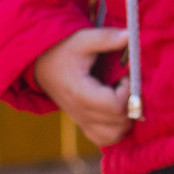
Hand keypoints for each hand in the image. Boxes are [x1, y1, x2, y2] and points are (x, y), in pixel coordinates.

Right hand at [33, 28, 131, 147]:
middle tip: (128, 86)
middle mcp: (81, 113)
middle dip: (132, 104)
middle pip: (119, 123)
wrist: (41, 64)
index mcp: (81, 94)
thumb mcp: (83, 39)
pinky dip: (117, 129)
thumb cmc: (64, 50)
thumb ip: (106, 38)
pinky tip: (119, 109)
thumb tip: (130, 35)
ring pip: (114, 135)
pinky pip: (105, 138)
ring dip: (127, 119)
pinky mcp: (84, 123)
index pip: (116, 106)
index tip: (127, 76)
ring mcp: (82, 121)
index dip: (129, 92)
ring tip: (125, 98)